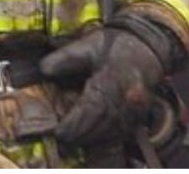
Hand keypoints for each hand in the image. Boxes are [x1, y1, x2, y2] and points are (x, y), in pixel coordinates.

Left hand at [39, 28, 162, 145]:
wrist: (146, 46)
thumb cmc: (114, 45)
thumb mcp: (87, 45)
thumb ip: (65, 58)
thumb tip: (43, 70)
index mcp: (114, 76)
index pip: (92, 106)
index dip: (75, 122)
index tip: (59, 131)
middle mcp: (129, 95)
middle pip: (102, 122)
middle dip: (81, 134)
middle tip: (62, 140)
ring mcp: (136, 106)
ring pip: (113, 130)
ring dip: (92, 138)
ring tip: (72, 142)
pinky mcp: (140, 114)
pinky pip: (123, 131)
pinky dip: (107, 138)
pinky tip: (92, 140)